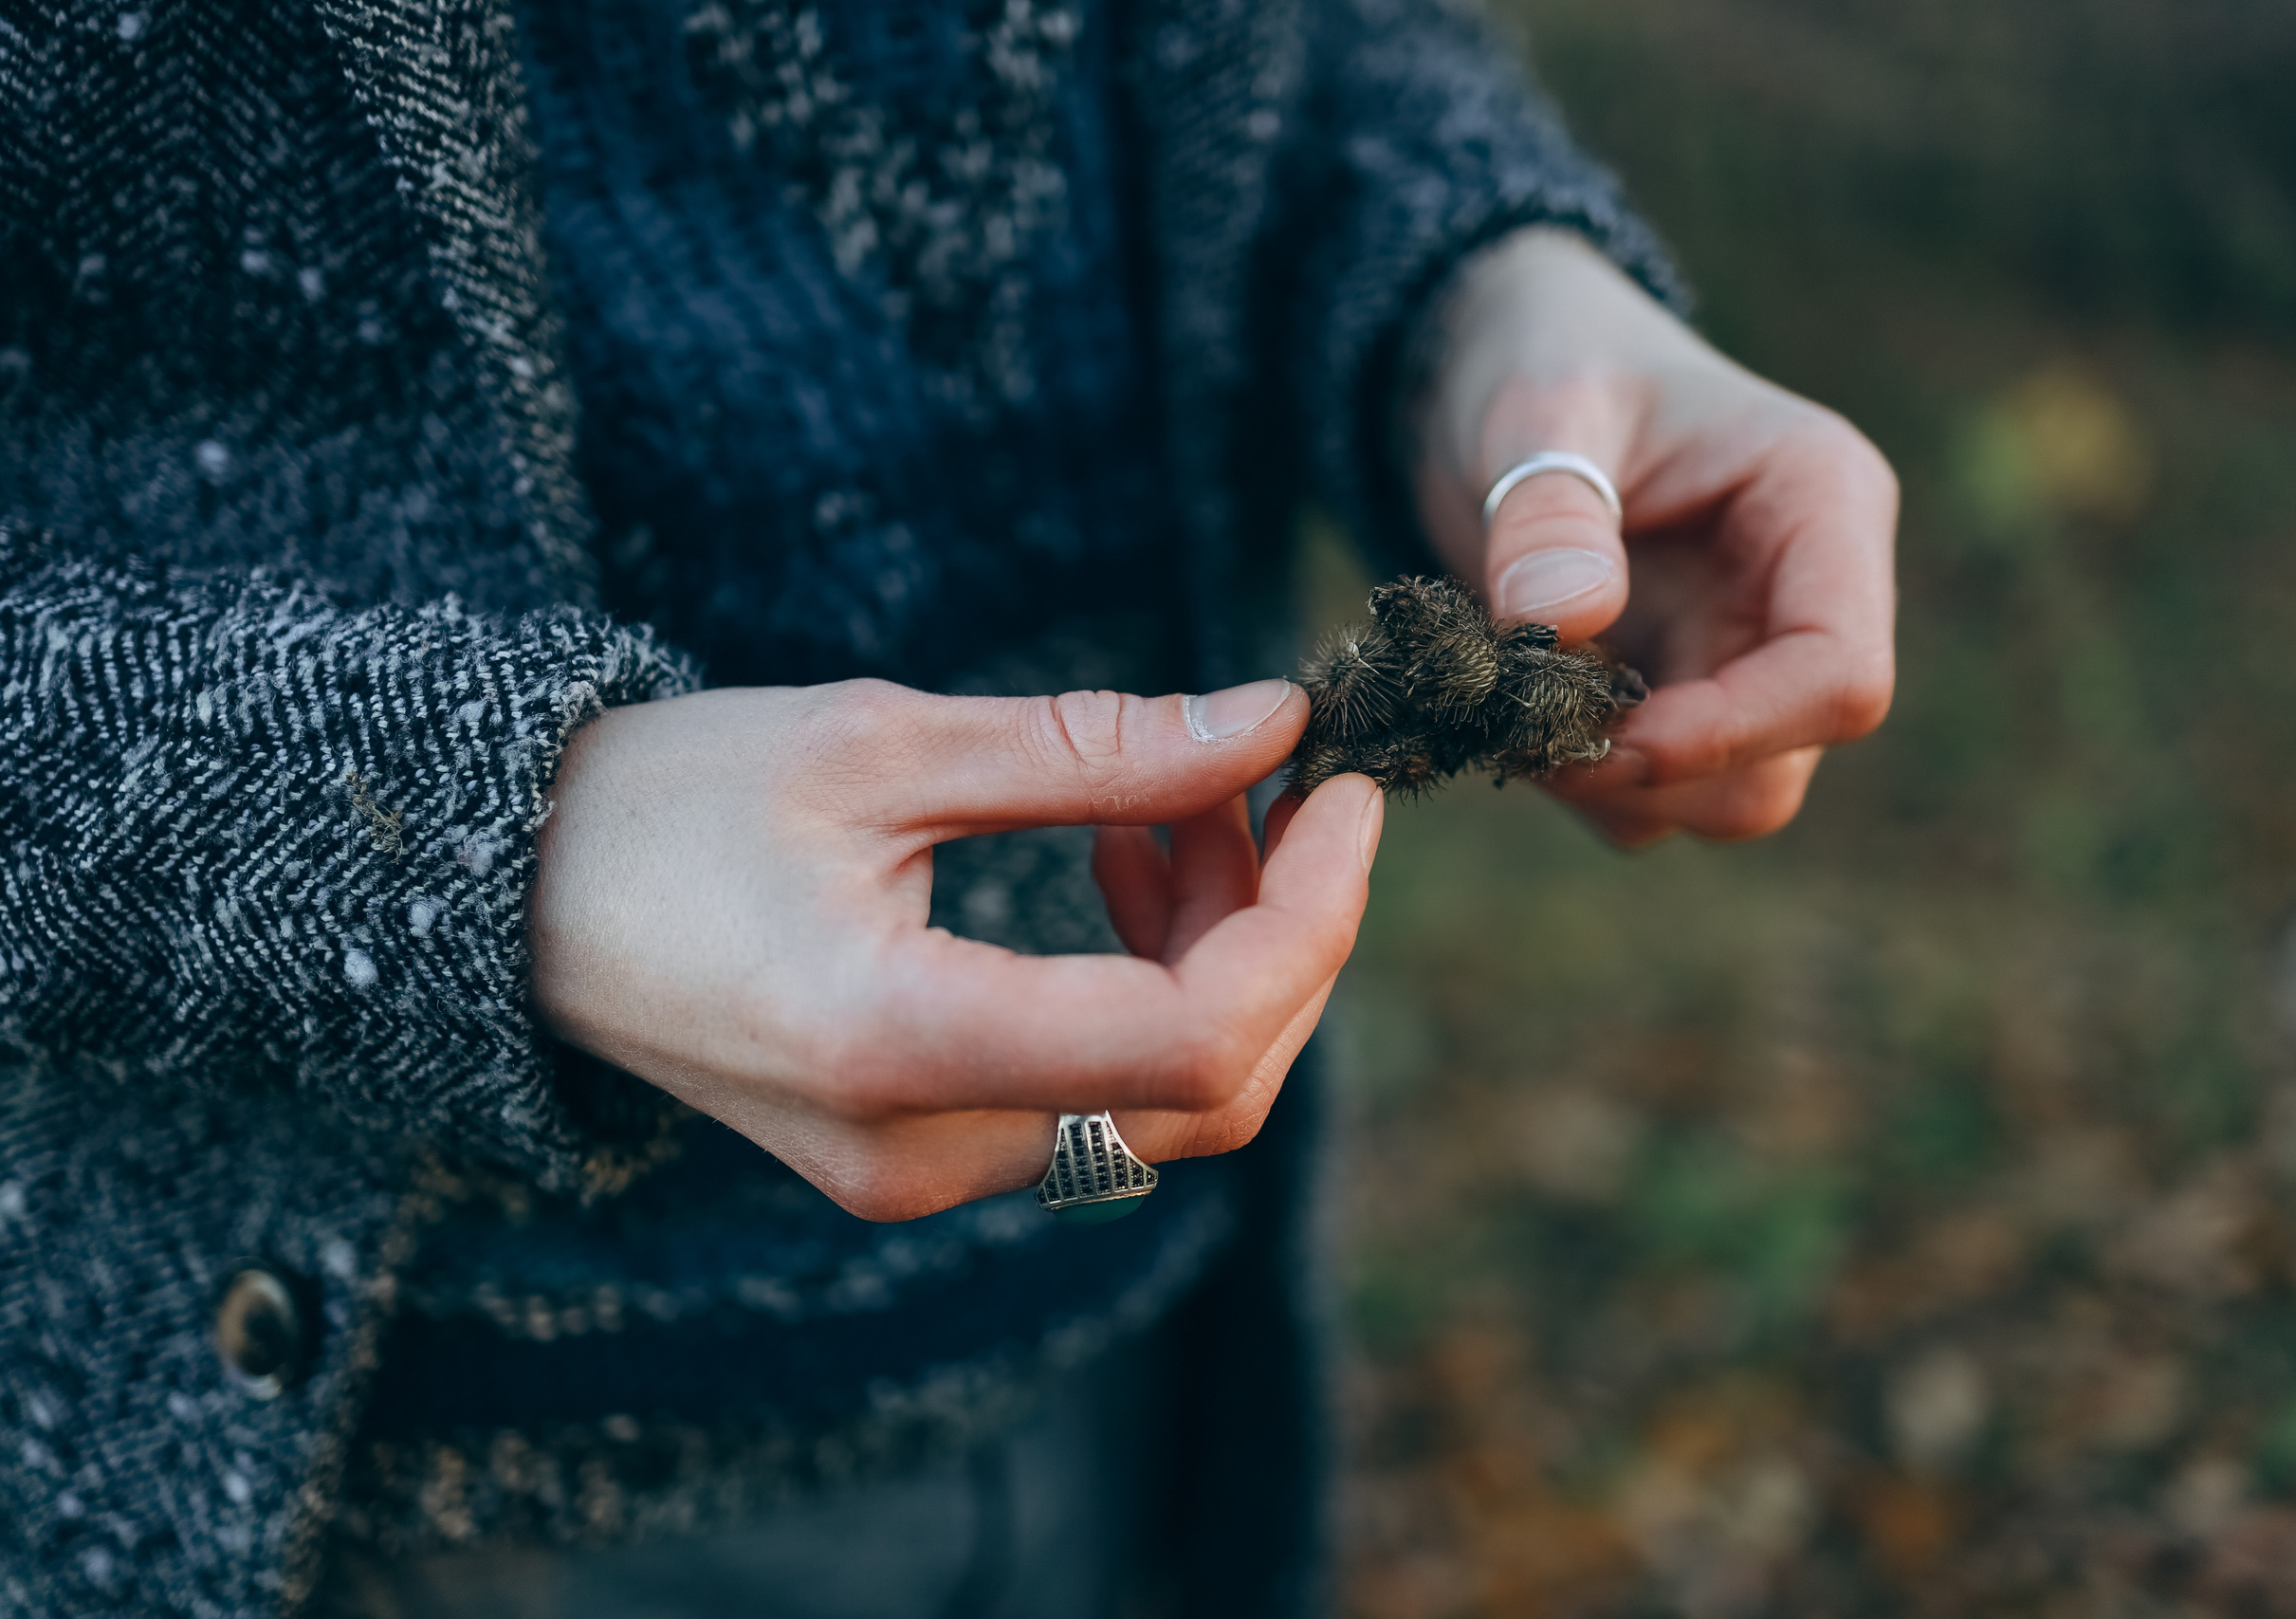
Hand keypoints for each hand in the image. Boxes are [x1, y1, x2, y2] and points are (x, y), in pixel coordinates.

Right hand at [529, 679, 1380, 1220]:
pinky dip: (1155, 983)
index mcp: (896, 1044)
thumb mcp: (879, 741)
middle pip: (1213, 1089)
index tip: (1344, 792)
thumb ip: (1091, 746)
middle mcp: (918, 1151)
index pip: (1197, 1040)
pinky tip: (1125, 863)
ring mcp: (916, 1174)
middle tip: (1270, 781)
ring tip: (1178, 799)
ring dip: (1224, 951)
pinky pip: (1099, 1097)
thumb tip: (1272, 726)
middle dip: (1285, 931)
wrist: (511, 900)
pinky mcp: (917, 1156)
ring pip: (1169, 1103)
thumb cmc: (667, 798)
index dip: (1311, 920)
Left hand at [1410, 228, 1897, 845]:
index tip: (1615, 735)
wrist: (1500, 372)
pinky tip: (1509, 713)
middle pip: (1778, 770)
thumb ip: (1549, 512)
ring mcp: (1747, 660)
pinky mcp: (1684, 702)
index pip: (1841, 674)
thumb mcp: (1537, 410)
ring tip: (1504, 708)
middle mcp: (1806, 600)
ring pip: (1716, 802)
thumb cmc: (1544, 360)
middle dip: (1654, 775)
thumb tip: (1561, 625)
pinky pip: (1651, 798)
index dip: (1736, 731)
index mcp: (1823, 506)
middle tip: (1524, 729)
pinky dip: (1577, 783)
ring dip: (1607, 787)